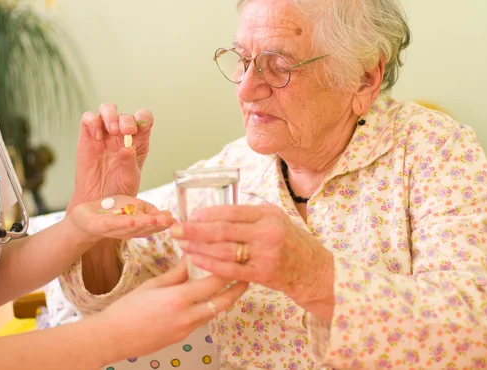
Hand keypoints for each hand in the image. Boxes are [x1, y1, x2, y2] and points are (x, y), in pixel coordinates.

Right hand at [69, 103, 152, 210]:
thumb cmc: (117, 190)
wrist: (97, 202)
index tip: (139, 128)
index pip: (144, 120)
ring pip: (107, 110)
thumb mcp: (129, 179)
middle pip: (125, 114)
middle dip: (126, 120)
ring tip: (111, 130)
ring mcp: (104, 134)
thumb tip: (127, 147)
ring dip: (110, 115)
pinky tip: (96, 136)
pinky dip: (92, 121)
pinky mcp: (87, 137)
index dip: (143, 118)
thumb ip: (129, 162)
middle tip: (125, 131)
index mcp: (138, 141)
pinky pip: (88, 119)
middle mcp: (122, 135)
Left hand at [69, 195, 174, 241]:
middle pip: (145, 229)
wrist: (84, 217)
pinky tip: (132, 220)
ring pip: (132, 228)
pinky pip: (113, 225)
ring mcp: (114, 230)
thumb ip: (150, 212)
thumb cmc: (111, 211)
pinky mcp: (100, 226)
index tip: (175, 221)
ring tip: (155, 220)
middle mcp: (128, 231)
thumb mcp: (134, 206)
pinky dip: (123, 223)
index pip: (154, 226)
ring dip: (144, 225)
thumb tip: (170, 216)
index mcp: (138, 227)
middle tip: (170, 222)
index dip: (164, 224)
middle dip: (157, 225)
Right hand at [96, 260, 247, 360]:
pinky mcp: (183, 337)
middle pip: (223, 301)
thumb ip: (177, 273)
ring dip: (225, 299)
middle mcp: (188, 315)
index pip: (214, 282)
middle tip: (247, 275)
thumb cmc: (128, 309)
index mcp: (180, 298)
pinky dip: (210, 308)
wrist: (113, 338)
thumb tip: (192, 257)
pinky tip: (209, 298)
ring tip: (232, 285)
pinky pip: (203, 320)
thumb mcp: (153, 285)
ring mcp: (187, 329)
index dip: (228, 269)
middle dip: (238, 289)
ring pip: (215, 312)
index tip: (236, 257)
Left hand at [170, 204, 333, 307]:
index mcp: (268, 214)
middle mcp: (266, 232)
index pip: (231, 211)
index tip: (190, 215)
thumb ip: (250, 215)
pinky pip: (230, 269)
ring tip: (181, 244)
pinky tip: (195, 259)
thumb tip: (215, 212)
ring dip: (198, 247)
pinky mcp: (261, 274)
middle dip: (195, 230)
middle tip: (175, 228)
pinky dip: (210, 264)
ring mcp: (264, 255)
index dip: (207, 214)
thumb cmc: (290, 241)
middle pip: (223, 230)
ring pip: (223, 250)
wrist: (312, 269)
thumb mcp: (275, 219)